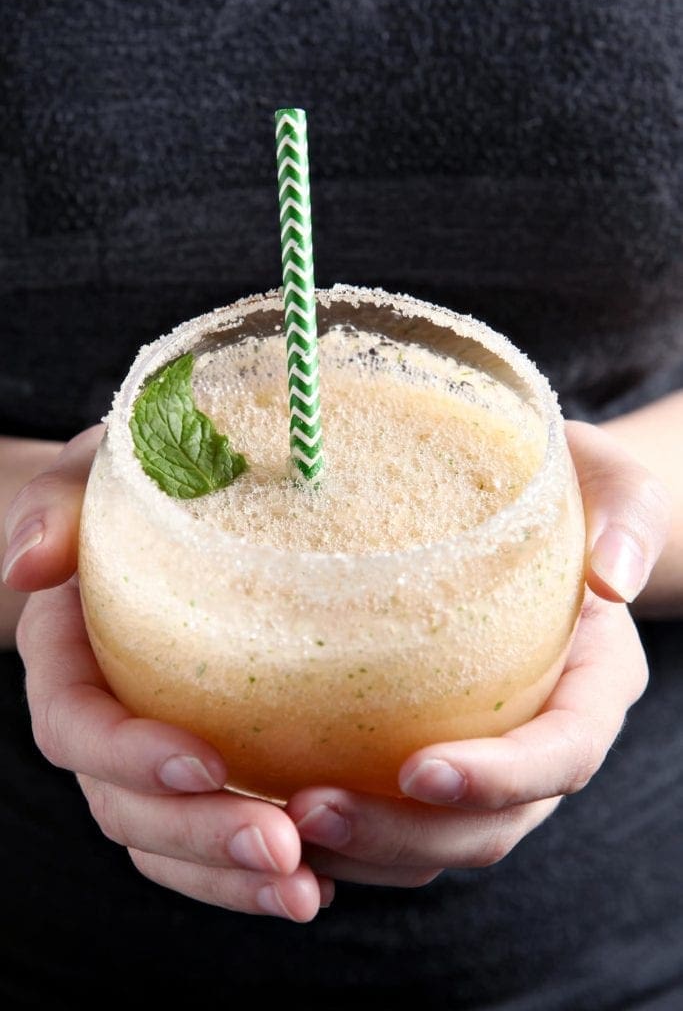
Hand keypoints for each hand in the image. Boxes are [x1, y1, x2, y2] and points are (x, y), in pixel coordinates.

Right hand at [5, 427, 331, 920]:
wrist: (173, 518)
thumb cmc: (142, 487)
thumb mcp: (101, 472)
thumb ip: (59, 504)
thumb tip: (31, 562)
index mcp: (68, 659)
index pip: (76, 726)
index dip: (128, 754)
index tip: (206, 759)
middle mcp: (103, 723)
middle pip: (125, 808)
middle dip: (198, 836)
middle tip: (282, 846)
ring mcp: (150, 759)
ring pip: (169, 845)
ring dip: (232, 878)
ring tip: (307, 889)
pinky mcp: (202, 777)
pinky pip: (210, 847)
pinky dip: (252, 877)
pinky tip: (322, 884)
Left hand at [285, 421, 670, 885]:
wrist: (538, 514)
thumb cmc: (573, 492)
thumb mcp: (610, 484)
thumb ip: (626, 519)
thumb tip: (613, 577)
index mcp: (596, 684)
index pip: (564, 754)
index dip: (500, 778)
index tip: (416, 769)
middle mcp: (548, 738)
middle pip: (493, 825)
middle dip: (405, 832)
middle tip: (312, 808)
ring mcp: (495, 758)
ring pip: (441, 842)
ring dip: (366, 847)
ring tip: (280, 820)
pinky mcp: (445, 754)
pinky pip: (405, 824)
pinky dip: (352, 837)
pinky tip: (278, 808)